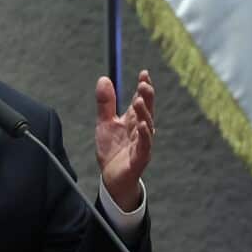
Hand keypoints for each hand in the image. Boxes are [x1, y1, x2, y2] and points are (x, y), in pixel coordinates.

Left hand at [95, 71, 154, 210]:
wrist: (111, 178)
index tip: (144, 73)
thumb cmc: (112, 150)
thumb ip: (105, 103)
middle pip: (146, 111)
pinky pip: (144, 146)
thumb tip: (104, 78)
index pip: (140, 100)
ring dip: (145, 113)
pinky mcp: (139, 159)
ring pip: (147, 127)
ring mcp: (141, 144)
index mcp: (132, 120)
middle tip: (145, 84)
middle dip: (147, 97)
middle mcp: (140, 131)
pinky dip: (144, 136)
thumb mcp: (105, 123)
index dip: (143, 87)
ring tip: (140, 100)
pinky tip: (143, 125)